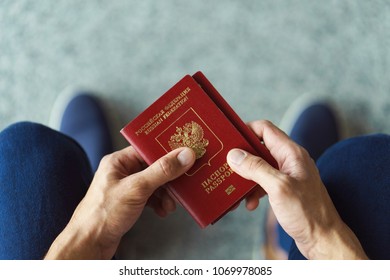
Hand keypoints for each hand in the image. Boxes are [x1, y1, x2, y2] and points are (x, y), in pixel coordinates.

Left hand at [45, 146, 195, 258]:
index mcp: (118, 161)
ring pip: (155, 183)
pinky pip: (152, 196)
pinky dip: (160, 203)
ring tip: (171, 203)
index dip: (167, 151)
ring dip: (166, 193)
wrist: (90, 243)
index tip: (185, 154)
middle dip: (169, 178)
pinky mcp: (131, 202)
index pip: (147, 149)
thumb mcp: (137, 188)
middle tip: (183, 182)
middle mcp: (122, 172)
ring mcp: (127, 188)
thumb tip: (183, 156)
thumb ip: (162, 171)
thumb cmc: (102, 214)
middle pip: (154, 167)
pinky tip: (163, 210)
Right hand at [227, 120, 366, 258]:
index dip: (247, 129)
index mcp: (291, 153)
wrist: (323, 239)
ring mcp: (287, 175)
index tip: (230, 137)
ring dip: (246, 177)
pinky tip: (250, 203)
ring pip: (259, 167)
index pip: (265, 129)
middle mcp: (289, 160)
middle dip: (242, 158)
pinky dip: (253, 190)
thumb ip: (256, 168)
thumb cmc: (308, 213)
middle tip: (227, 165)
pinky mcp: (284, 189)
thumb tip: (235, 155)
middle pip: (259, 148)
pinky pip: (263, 182)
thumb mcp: (278, 188)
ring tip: (237, 190)